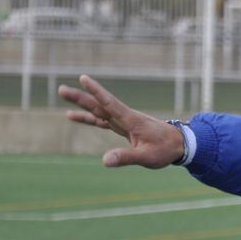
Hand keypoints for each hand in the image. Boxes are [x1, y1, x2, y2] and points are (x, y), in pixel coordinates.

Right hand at [58, 74, 184, 168]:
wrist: (179, 144)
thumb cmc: (165, 150)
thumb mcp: (146, 157)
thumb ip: (126, 157)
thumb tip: (105, 160)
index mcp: (131, 120)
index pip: (110, 104)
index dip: (96, 92)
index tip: (83, 79)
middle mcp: (125, 117)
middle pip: (99, 105)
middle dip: (80, 97)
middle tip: (61, 89)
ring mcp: (123, 121)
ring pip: (99, 110)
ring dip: (81, 104)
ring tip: (63, 95)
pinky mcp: (123, 127)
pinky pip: (102, 121)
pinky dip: (88, 118)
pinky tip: (74, 116)